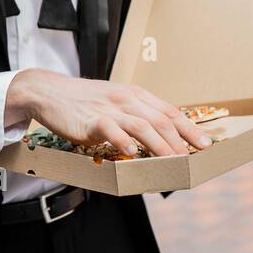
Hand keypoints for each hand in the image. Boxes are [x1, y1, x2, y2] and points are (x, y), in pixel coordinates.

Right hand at [7, 69, 213, 156]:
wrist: (48, 92)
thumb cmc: (82, 101)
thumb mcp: (113, 100)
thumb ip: (133, 114)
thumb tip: (156, 136)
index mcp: (134, 94)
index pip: (169, 111)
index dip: (189, 128)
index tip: (204, 144)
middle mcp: (126, 99)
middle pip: (161, 120)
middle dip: (181, 140)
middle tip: (193, 158)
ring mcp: (109, 109)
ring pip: (143, 126)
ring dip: (161, 145)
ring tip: (173, 160)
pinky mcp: (91, 120)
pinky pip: (113, 131)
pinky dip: (125, 142)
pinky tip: (134, 154)